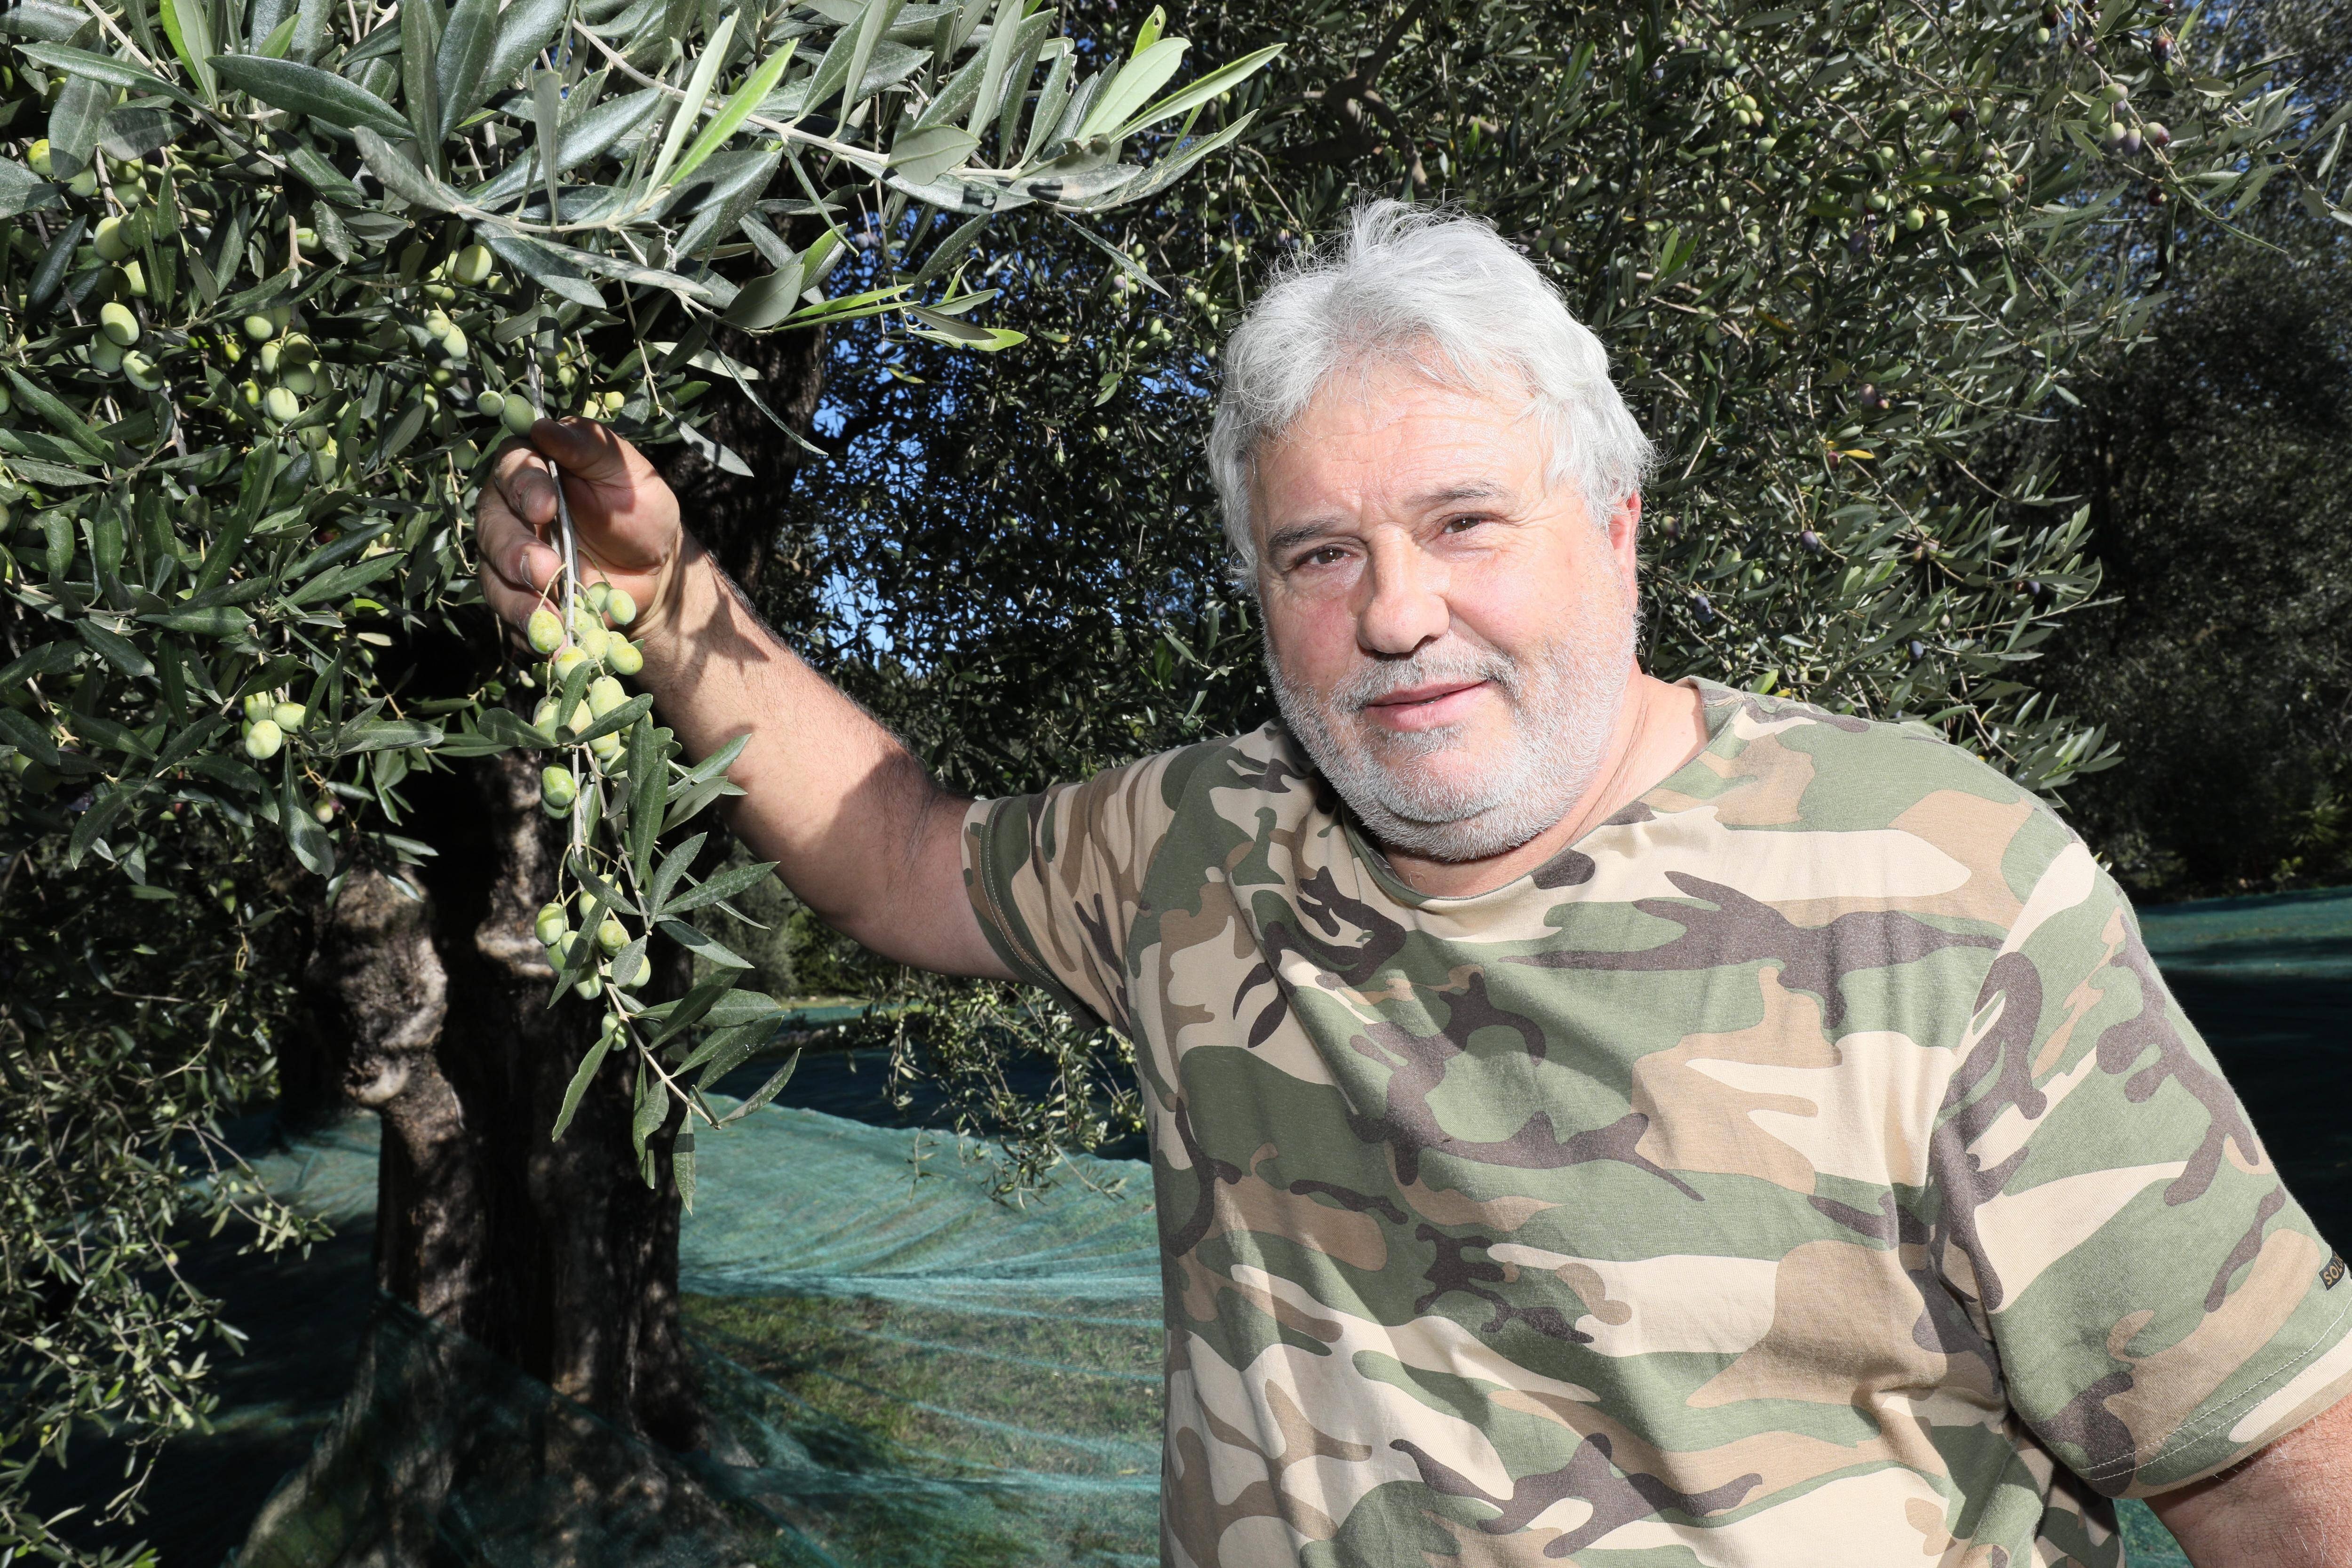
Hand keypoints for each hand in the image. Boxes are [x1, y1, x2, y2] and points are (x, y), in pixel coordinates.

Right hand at [477, 419, 685, 643]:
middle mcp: (510, 511)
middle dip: (515, 550)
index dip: (524, 487)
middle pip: (492, 526)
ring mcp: (508, 558)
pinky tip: (555, 642)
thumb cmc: (640, 514)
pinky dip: (532, 631)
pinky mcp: (517, 597)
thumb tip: (545, 426)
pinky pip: (511, 616)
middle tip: (546, 570)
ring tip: (552, 618)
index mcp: (534, 469)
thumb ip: (592, 448)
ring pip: (493, 576)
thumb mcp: (630, 475)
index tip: (546, 506)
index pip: (513, 469)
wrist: (656, 573)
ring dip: (518, 599)